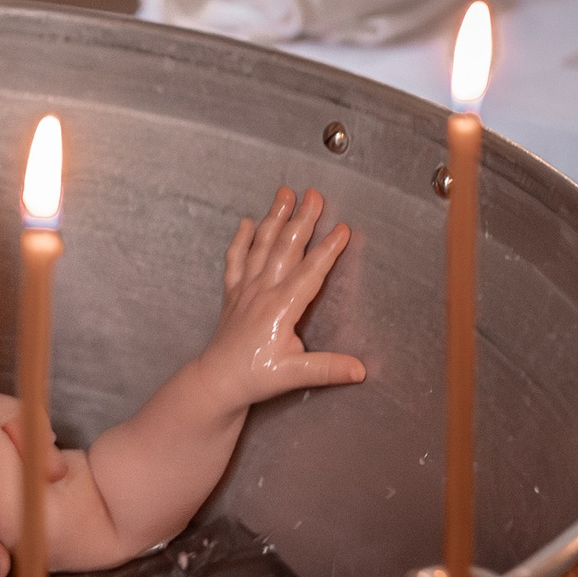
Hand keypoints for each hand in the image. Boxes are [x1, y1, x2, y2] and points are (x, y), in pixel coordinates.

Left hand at [216, 187, 361, 405]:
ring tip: (284, 194)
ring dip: (273, 219)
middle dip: (302, 220)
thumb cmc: (255, 377)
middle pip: (285, 248)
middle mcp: (262, 292)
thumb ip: (327, 369)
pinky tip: (246, 223)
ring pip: (260, 247)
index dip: (328, 250)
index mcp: (281, 308)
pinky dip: (240, 241)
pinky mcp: (232, 294)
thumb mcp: (294, 375)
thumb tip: (360, 369)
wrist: (217, 382)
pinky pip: (234, 261)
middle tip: (314, 195)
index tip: (343, 229)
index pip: (310, 272)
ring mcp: (245, 290)